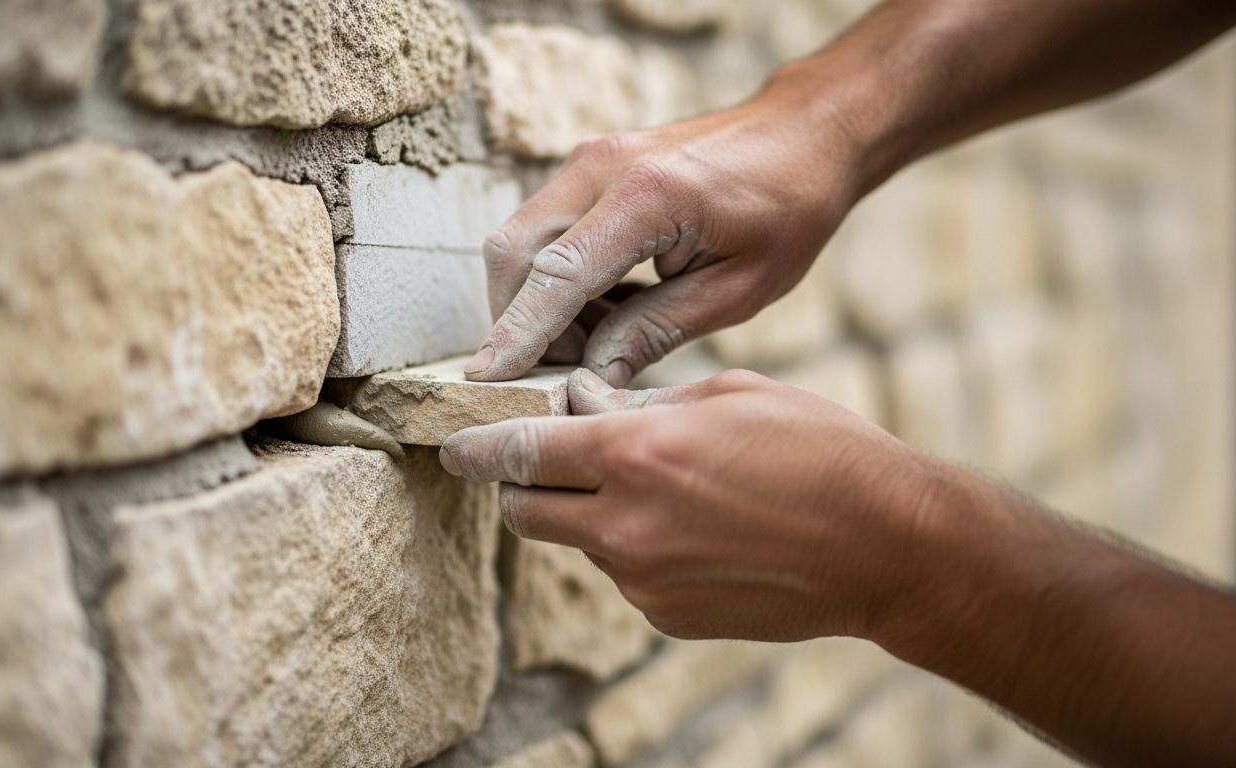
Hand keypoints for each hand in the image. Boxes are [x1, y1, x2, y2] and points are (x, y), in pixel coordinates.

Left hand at [439, 368, 956, 642]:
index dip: (478, 447)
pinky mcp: (667, 617)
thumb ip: (644, 404)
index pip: (520, 452)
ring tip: (660, 489)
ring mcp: (644, 580)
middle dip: (522, 486)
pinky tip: (693, 528)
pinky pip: (625, 575)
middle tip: (546, 461)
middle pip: (526, 512)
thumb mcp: (727, 395)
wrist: (886, 546)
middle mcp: (626, 524)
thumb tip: (589, 411)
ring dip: (590, 514)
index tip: (456, 446)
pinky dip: (635, 547)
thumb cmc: (819, 452)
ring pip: (579, 543)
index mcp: (636, 454)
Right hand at [465, 88, 863, 386]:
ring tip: (597, 342)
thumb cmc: (788, 208)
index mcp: (647, 196)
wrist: (805, 133)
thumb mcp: (738, 289)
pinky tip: (606, 309)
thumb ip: (657, 331)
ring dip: (536, 302)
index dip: (518, 334)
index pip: (556, 275)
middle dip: (516, 321)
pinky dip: (554, 279)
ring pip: (520, 241)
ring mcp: (590, 160)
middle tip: (557, 374)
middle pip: (512, 252)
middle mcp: (602, 166)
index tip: (487, 380)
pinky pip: (545, 230)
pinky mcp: (590, 167)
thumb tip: (591, 376)